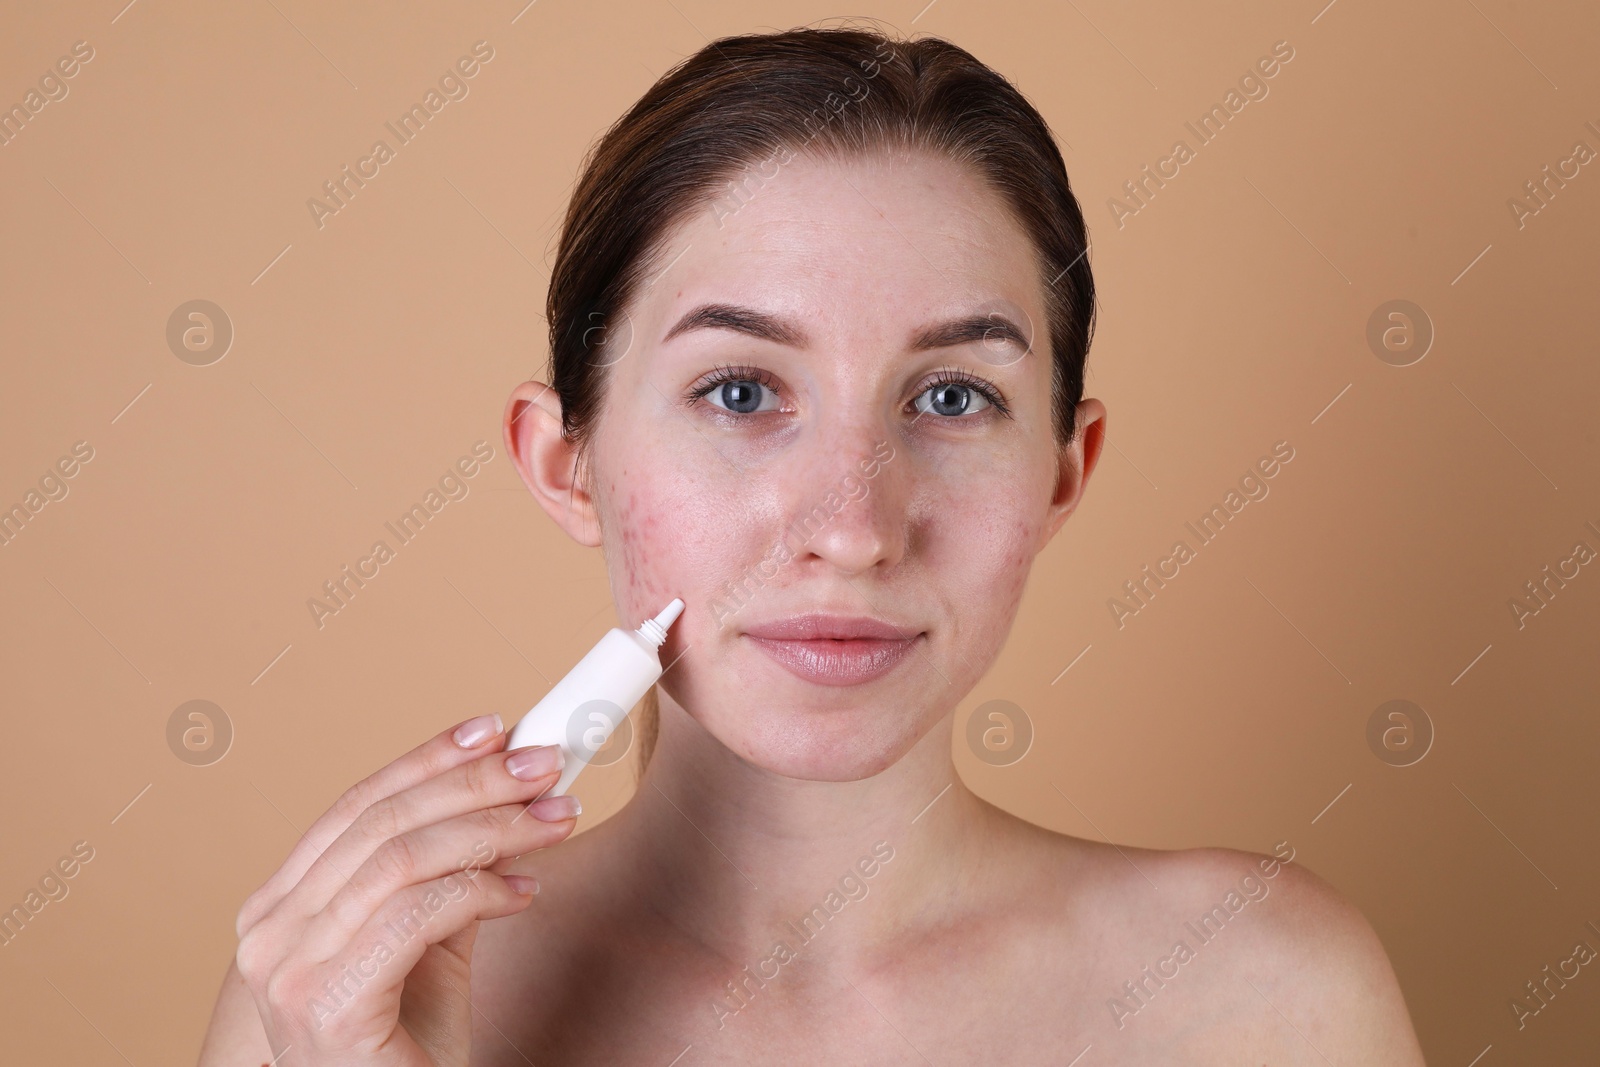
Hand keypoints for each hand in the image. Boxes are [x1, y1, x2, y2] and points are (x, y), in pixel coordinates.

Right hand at [232, 714, 577, 1065]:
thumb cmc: (406, 1048)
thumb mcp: (432, 941)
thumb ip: (452, 872)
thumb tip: (508, 796)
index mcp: (281, 907)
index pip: (357, 807)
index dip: (427, 759)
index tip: (495, 729)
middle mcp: (268, 933)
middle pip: (380, 823)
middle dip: (472, 783)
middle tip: (545, 765)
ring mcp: (287, 971)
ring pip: (400, 861)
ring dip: (491, 829)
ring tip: (555, 821)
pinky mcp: (325, 1006)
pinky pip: (414, 917)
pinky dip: (479, 892)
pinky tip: (524, 895)